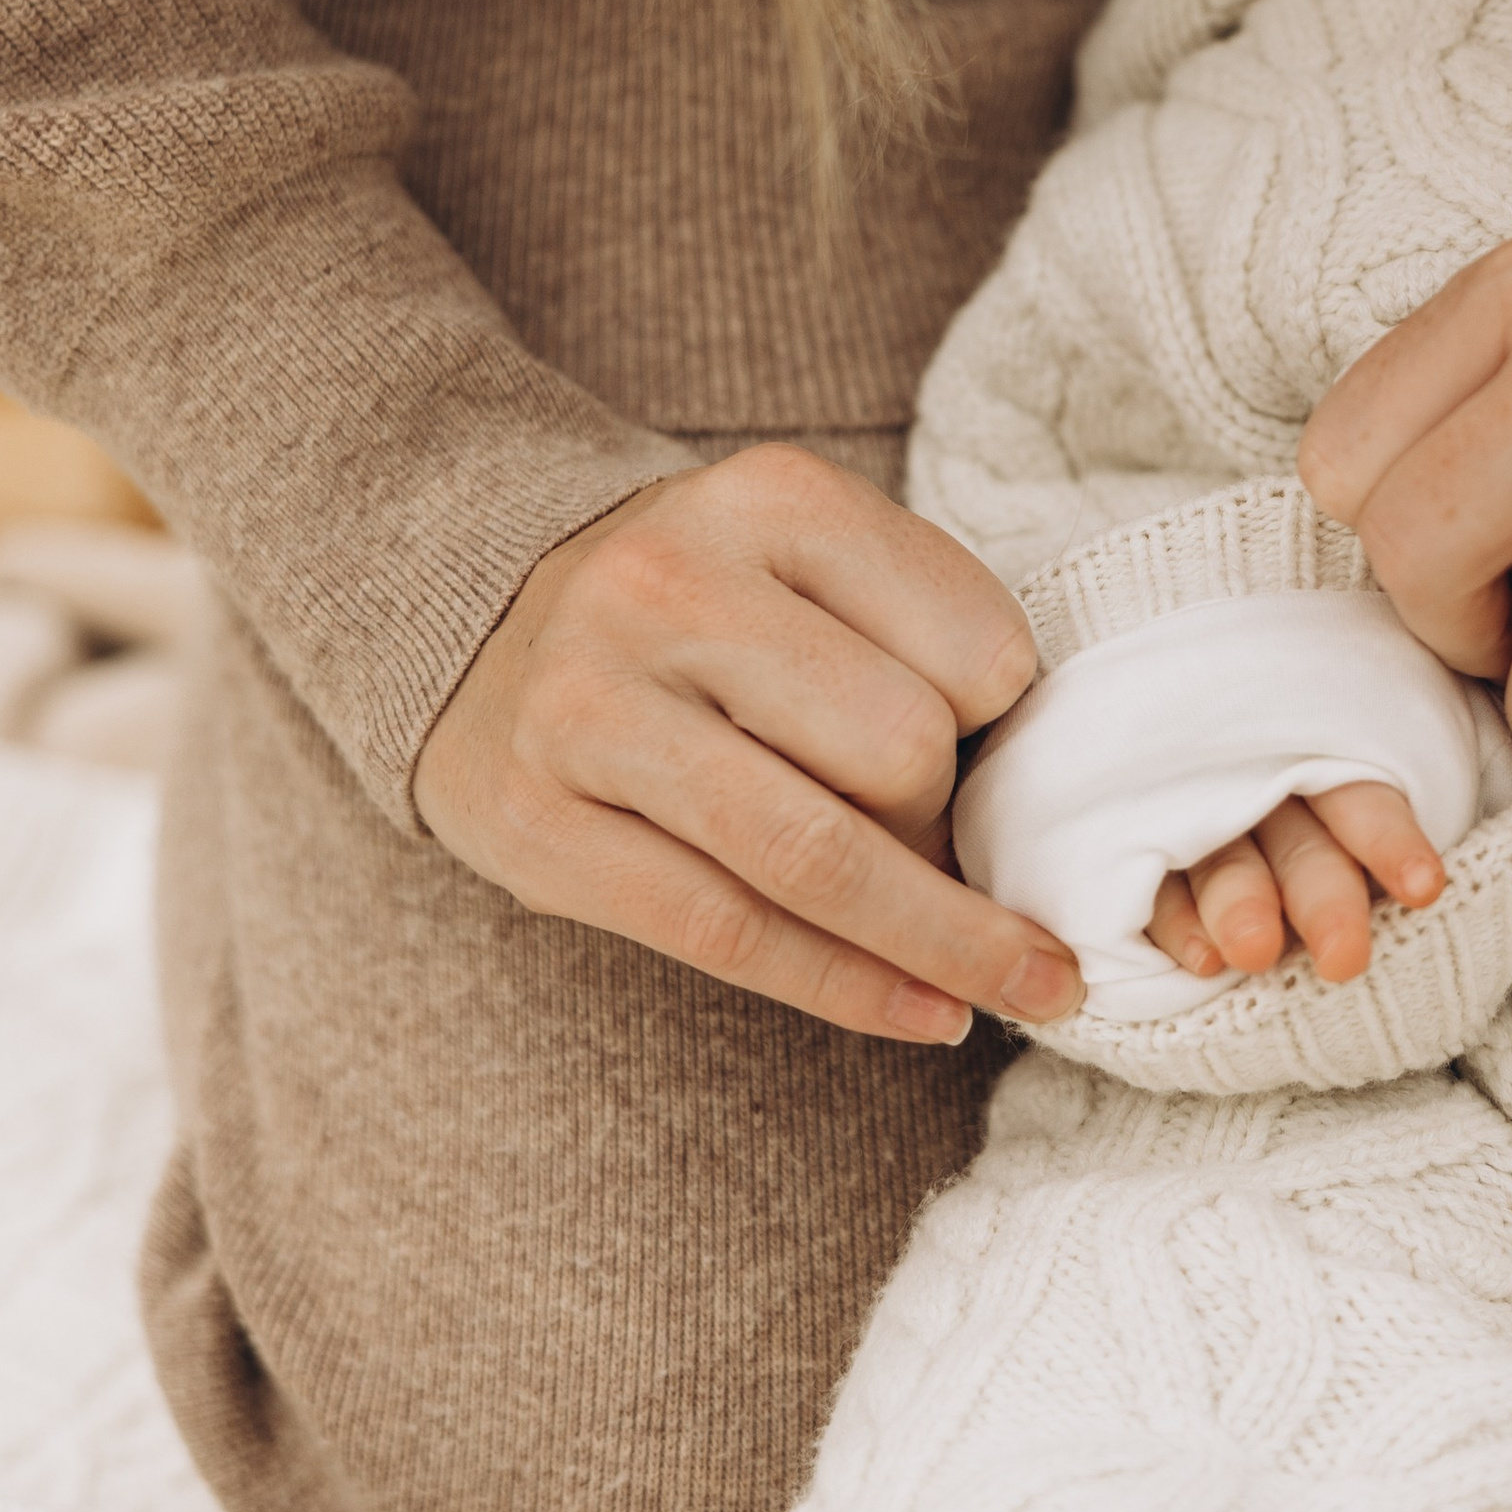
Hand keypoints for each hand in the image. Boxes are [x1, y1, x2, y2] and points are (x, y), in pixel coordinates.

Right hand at [413, 446, 1083, 1043]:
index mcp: (769, 497)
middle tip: (948, 848)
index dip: (1010, 723)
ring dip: (945, 942)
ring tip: (1023, 986)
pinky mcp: (539, 825)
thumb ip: (909, 640)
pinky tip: (928, 1013)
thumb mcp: (804, 562)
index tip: (994, 759)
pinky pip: (731, 933)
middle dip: (951, 822)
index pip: (976, 642)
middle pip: (898, 744)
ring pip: (815, 853)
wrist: (479, 620)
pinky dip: (852, 987)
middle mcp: (668, 582)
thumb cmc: (700, 610)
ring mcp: (589, 703)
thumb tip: (1031, 810)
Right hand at [1147, 782, 1443, 984]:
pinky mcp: (1141, 858)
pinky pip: (1156, 889)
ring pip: (1223, 861)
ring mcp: (1196, 828)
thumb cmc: (1303, 814)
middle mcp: (1259, 796)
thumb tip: (1431, 884)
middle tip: (1345, 957)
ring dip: (1240, 904)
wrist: (1140, 752)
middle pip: (1298, 844)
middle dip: (1322, 897)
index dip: (1389, 839)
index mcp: (1317, 772)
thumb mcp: (1345, 795)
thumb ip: (1377, 826)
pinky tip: (1203, 962)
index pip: (1360, 800)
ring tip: (1255, 954)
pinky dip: (1178, 921)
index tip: (1425, 887)